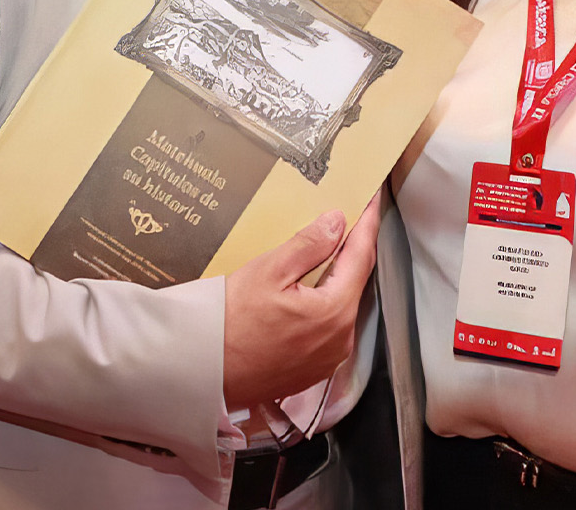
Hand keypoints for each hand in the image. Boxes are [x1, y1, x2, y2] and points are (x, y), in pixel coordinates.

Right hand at [221, 194, 381, 409]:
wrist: (203, 373)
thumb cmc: (229, 326)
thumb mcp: (268, 272)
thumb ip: (308, 245)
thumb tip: (336, 223)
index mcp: (334, 312)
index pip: (362, 256)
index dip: (367, 224)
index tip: (372, 202)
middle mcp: (340, 339)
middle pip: (354, 283)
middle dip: (350, 251)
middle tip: (346, 221)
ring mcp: (328, 358)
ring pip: (340, 307)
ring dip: (334, 281)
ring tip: (321, 255)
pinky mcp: (313, 370)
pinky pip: (327, 330)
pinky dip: (322, 307)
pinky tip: (304, 294)